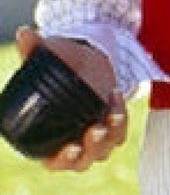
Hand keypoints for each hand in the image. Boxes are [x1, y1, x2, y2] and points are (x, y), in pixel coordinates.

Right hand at [15, 27, 127, 171]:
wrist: (84, 61)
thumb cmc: (59, 66)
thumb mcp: (46, 57)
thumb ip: (33, 49)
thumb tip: (24, 33)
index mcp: (49, 137)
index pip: (54, 161)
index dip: (61, 160)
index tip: (72, 148)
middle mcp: (72, 141)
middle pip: (83, 160)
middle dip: (92, 148)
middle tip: (97, 129)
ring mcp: (93, 137)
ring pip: (104, 148)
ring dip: (111, 134)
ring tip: (113, 112)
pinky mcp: (112, 127)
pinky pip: (120, 132)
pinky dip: (121, 119)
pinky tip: (115, 96)